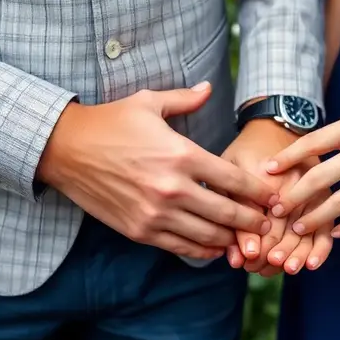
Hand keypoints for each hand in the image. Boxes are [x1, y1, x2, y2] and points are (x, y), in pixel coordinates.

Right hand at [37, 83, 277, 259]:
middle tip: (269, 223)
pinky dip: (204, 250)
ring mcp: (155, 214)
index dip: (260, 193)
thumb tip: (209, 89)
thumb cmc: (109, 122)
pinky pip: (182, 247)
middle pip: (228, 213)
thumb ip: (184, 100)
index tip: (274, 198)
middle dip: (254, 221)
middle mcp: (172, 188)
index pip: (235, 180)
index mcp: (181, 155)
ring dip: (231, 239)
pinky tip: (215, 246)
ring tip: (246, 238)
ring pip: (209, 236)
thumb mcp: (148, 102)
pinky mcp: (140, 231)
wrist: (65, 149)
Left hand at [222, 119, 333, 274]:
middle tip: (261, 268)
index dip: (257, 249)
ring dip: (298, 256)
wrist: (275, 126)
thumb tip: (242, 253)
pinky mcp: (323, 196)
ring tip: (287, 269)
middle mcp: (298, 186)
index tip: (245, 263)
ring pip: (310, 233)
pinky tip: (311, 264)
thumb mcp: (230, 173)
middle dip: (275, 256)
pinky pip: (327, 226)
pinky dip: (321, 248)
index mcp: (272, 179)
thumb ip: (234, 211)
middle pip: (290, 233)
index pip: (266, 225)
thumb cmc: (245, 151)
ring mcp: (315, 191)